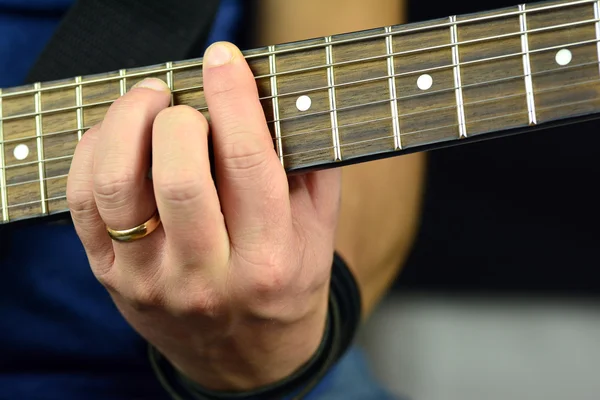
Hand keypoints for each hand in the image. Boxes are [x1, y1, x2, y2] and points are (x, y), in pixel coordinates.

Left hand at [67, 42, 341, 390]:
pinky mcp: (112, 277)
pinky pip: (82, 202)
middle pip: (179, 176)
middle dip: (180, 116)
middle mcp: (207, 277)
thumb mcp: (318, 236)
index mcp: (268, 261)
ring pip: (118, 186)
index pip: (248, 166)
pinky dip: (94, 151)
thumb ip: (310, 171)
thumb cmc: (284, 289)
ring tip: (150, 103)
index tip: (223, 59)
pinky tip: (118, 135)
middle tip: (188, 101)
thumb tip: (281, 102)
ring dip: (128, 124)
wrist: (245, 359)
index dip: (234, 100)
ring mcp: (152, 280)